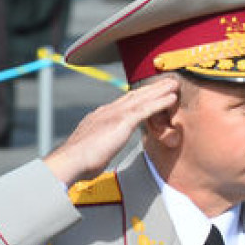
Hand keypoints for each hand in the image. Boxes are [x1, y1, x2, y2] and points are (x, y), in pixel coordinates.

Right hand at [43, 75, 181, 186]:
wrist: (71, 161)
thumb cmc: (79, 161)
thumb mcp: (92, 148)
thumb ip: (99, 144)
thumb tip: (99, 149)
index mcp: (100, 117)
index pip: (123, 103)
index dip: (138, 96)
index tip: (149, 92)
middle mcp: (108, 111)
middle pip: (134, 96)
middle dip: (151, 88)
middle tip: (166, 82)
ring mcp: (115, 115)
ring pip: (142, 98)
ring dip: (159, 90)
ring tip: (173, 84)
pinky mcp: (122, 122)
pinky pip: (145, 109)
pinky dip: (159, 102)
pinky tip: (172, 98)